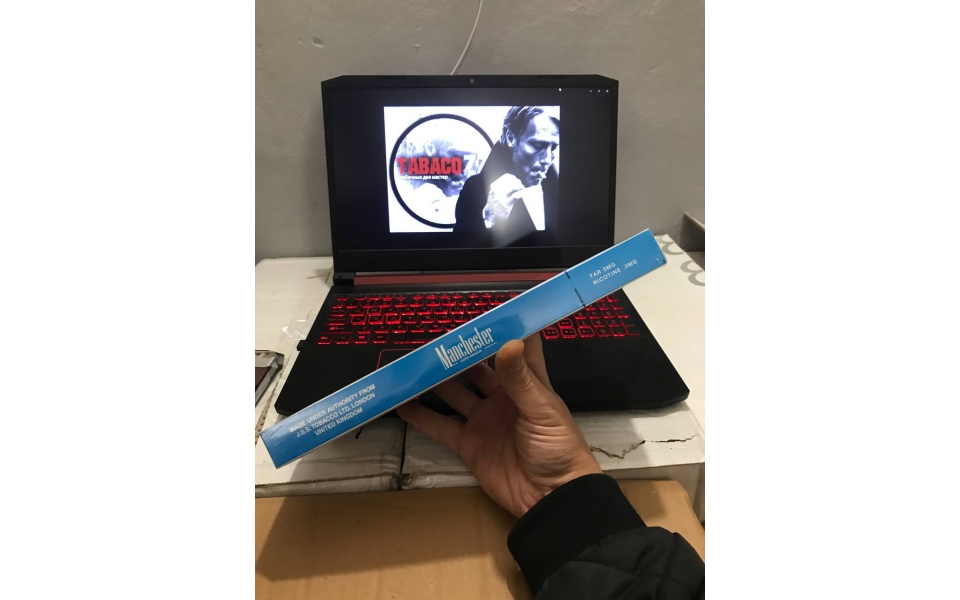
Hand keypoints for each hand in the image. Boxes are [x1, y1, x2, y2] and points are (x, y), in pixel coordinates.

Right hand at [396, 334, 601, 517]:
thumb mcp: (541, 409)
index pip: (518, 348)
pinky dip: (422, 416)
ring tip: (412, 363)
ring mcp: (484, 420)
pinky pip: (442, 427)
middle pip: (476, 368)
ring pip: (455, 393)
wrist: (551, 498)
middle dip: (457, 354)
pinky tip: (402, 403)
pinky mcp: (470, 445)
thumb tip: (508, 341)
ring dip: (435, 381)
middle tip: (432, 336)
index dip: (504, 329)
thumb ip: (520, 378)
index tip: (484, 309)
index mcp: (528, 383)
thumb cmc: (558, 447)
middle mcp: (504, 397)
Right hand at [482, 174, 524, 228]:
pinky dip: (521, 193)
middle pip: (510, 181)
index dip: (513, 178)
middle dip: (517, 182)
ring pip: (512, 187)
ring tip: (522, 188)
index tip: (516, 180)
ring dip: (519, 186)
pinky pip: (515, 196)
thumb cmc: (495, 204)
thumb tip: (513, 180)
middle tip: (521, 185)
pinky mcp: (506, 204)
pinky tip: (523, 192)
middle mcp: (496, 190)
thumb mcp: (495, 193)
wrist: (491, 216)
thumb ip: (501, 186)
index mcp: (494, 186)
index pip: (506, 177)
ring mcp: (501, 197)